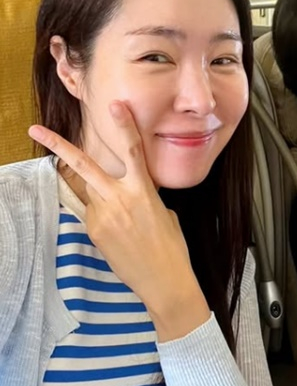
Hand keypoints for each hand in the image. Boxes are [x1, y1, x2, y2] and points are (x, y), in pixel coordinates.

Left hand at [28, 102, 200, 318]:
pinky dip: (100, 214)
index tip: (115, 105)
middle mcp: (120, 199)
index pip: (132, 150)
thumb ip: (142, 195)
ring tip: (122, 219)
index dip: (125, 125)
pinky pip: (90, 213)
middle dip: (58, 146)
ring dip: (98, 194)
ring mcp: (103, 216)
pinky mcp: (94, 231)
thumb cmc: (171, 246)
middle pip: (84, 166)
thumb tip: (127, 192)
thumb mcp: (163, 212)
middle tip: (36, 129)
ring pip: (88, 191)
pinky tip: (118, 232)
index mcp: (144, 190)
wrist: (164, 280)